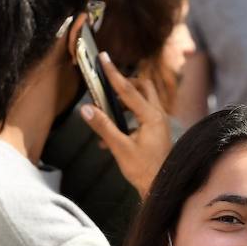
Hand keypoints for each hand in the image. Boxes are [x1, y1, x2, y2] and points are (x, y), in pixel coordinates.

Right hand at [81, 52, 172, 199]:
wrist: (161, 188)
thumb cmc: (144, 170)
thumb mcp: (120, 148)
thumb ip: (103, 127)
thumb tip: (85, 109)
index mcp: (152, 117)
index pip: (129, 89)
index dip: (113, 73)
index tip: (104, 57)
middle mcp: (159, 116)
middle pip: (143, 87)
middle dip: (125, 83)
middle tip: (108, 85)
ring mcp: (159, 124)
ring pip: (143, 100)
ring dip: (125, 101)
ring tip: (106, 110)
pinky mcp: (156, 132)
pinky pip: (141, 115)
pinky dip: (127, 117)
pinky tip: (110, 135)